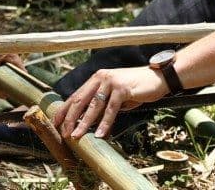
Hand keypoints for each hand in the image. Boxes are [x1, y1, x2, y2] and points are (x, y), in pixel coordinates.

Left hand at [52, 66, 166, 139]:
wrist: (158, 78)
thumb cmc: (136, 88)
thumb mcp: (115, 96)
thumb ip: (102, 105)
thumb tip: (87, 122)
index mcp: (96, 78)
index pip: (76, 95)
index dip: (64, 109)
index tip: (55, 122)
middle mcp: (101, 78)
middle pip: (80, 100)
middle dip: (70, 118)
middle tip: (64, 133)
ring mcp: (111, 82)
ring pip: (93, 106)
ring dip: (84, 123)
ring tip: (77, 136)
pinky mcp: (123, 89)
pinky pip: (111, 109)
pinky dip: (105, 123)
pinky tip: (101, 134)